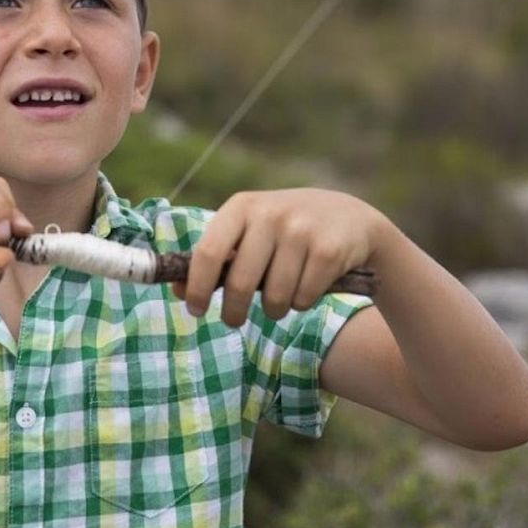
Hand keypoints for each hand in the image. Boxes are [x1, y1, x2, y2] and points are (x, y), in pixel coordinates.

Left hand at [172, 188, 384, 326]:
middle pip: (239, 283)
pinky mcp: (328, 250)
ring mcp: (301, 231)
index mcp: (242, 206)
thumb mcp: (249, 230)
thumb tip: (177, 290)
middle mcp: (270, 214)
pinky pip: (302, 299)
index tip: (195, 309)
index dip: (197, 286)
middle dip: (233, 311)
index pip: (208, 252)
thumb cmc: (285, 230)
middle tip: (232, 320)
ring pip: (274, 297)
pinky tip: (307, 286)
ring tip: (279, 297)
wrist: (349, 218)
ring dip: (273, 309)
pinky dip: (301, 303)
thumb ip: (216, 257)